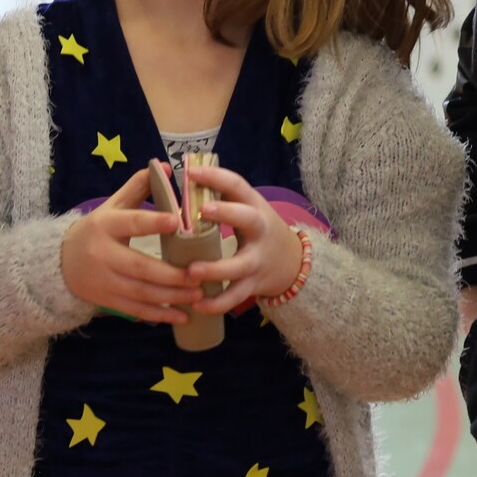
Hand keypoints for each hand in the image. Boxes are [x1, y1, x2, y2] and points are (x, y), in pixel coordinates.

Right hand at [59, 168, 200, 324]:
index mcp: (106, 225)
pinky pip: (136, 310)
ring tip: (198, 295)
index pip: (132, 222)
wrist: (60, 263)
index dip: (153, 222)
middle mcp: (103, 254)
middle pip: (140, 267)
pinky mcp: (107, 300)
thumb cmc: (96, 230)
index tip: (178, 221)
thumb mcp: (112, 206)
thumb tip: (168, 167)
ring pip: (141, 292)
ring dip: (171, 296)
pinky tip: (181, 316)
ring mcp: (104, 280)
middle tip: (200, 275)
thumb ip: (138, 187)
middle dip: (172, 275)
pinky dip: (159, 314)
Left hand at [183, 166, 308, 313]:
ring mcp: (257, 259)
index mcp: (253, 206)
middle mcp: (259, 230)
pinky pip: (235, 296)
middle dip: (227, 213)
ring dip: (215, 269)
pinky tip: (196, 305)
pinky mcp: (254, 284)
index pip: (237, 185)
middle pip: (248, 219)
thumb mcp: (246, 208)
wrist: (292, 262)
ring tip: (191, 271)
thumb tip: (184, 176)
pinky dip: (217, 303)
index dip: (215, 177)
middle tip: (201, 211)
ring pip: (239, 266)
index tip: (190, 171)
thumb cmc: (257, 228)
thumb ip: (221, 196)